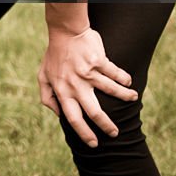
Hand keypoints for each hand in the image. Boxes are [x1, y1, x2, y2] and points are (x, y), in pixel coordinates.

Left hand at [38, 26, 137, 146]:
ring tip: (132, 99)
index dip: (84, 133)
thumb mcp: (43, 76)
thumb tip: (58, 114)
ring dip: (125, 97)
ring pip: (112, 91)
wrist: (65, 31)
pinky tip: (128, 83)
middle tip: (115, 133)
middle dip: (107, 126)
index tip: (94, 143)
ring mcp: (88, 73)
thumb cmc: (54, 55)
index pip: (73, 118)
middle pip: (94, 112)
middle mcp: (76, 85)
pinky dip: (124, 80)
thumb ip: (47, 96)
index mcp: (62, 90)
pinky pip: (116, 74)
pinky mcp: (99, 61)